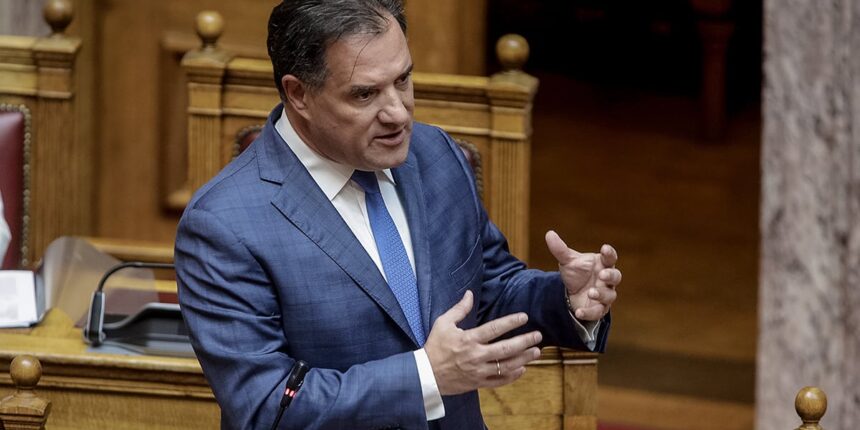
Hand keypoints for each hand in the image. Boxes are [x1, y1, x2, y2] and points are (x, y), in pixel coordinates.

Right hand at [424, 291, 542, 395]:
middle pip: (506, 349)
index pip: (494, 329)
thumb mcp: (443, 323)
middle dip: (524, 341)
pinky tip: (522, 369)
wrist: (426, 375)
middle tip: (538, 336)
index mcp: (469, 340)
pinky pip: (499, 381)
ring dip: (523, 358)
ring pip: (506, 366)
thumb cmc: (434, 347)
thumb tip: (469, 293)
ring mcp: (478, 371)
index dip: (510, 322)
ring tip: (536, 351)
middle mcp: (476, 356)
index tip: (524, 317)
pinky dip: (512, 376)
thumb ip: (459, 309)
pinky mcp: (478, 383)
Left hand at [545, 230, 620, 320]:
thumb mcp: (567, 261)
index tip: (605, 248)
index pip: (610, 257)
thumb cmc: (576, 273)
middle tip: (602, 274)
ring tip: (591, 292)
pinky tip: (579, 312)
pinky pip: (597, 312)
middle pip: (616, 276)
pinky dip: (589, 312)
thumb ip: (560, 249)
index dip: (609, 253)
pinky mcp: (598, 309)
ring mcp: (605, 295)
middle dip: (610, 275)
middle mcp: (607, 280)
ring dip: (601, 294)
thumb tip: (549, 233)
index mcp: (602, 264)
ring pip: (609, 295)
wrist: (571, 293)